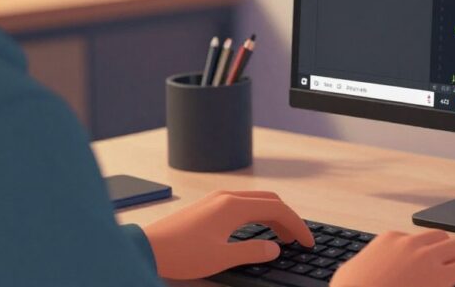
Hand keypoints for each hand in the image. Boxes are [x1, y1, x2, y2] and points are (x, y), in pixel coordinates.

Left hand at [142, 190, 313, 279]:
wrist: (147, 247)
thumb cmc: (182, 254)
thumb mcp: (222, 258)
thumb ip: (253, 252)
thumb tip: (275, 248)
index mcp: (234, 206)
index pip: (278, 209)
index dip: (297, 225)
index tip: (307, 241)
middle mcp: (227, 197)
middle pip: (269, 200)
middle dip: (288, 218)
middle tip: (298, 239)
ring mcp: (216, 199)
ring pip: (255, 201)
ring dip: (272, 216)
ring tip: (281, 236)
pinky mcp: (207, 205)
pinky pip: (242, 204)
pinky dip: (257, 214)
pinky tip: (256, 230)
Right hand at [330, 229, 454, 286]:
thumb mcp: (350, 272)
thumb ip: (363, 264)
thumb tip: (362, 268)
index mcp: (389, 240)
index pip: (415, 240)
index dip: (424, 255)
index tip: (428, 267)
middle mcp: (410, 244)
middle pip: (441, 237)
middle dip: (449, 252)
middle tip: (454, 268)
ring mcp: (425, 259)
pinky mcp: (438, 278)